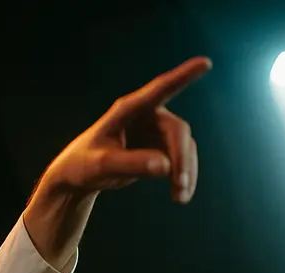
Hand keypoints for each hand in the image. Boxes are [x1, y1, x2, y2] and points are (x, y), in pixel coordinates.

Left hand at [41, 56, 211, 202]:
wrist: (79, 176)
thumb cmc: (84, 164)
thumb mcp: (102, 165)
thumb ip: (130, 164)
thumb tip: (165, 166)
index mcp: (128, 109)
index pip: (159, 89)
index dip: (183, 76)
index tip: (205, 62)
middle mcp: (146, 115)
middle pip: (177, 130)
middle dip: (181, 158)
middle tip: (180, 185)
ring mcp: (155, 131)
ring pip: (184, 147)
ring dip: (186, 171)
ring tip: (180, 198)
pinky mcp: (160, 148)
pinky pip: (181, 160)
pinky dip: (182, 177)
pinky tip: (178, 195)